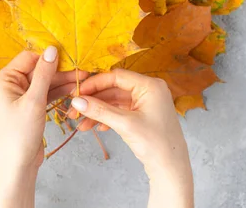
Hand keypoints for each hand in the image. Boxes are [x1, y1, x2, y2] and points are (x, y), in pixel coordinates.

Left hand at [0, 47, 87, 207]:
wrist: (18, 165)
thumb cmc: (20, 134)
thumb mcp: (34, 101)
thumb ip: (43, 73)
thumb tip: (52, 49)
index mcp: (5, 79)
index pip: (29, 57)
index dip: (49, 57)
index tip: (70, 57)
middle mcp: (11, 84)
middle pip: (39, 69)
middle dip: (59, 70)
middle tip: (82, 71)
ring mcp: (21, 95)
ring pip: (45, 81)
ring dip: (62, 81)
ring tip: (83, 80)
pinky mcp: (31, 106)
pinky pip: (46, 92)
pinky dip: (59, 92)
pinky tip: (74, 89)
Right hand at [68, 69, 193, 207]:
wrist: (171, 169)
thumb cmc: (154, 144)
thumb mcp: (125, 124)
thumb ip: (100, 110)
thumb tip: (76, 101)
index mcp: (150, 85)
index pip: (116, 77)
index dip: (94, 84)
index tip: (76, 93)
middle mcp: (148, 90)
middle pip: (113, 89)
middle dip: (93, 101)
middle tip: (74, 111)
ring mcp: (146, 103)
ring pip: (114, 102)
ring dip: (98, 112)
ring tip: (81, 125)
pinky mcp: (143, 115)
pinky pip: (120, 111)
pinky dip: (107, 118)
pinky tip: (97, 127)